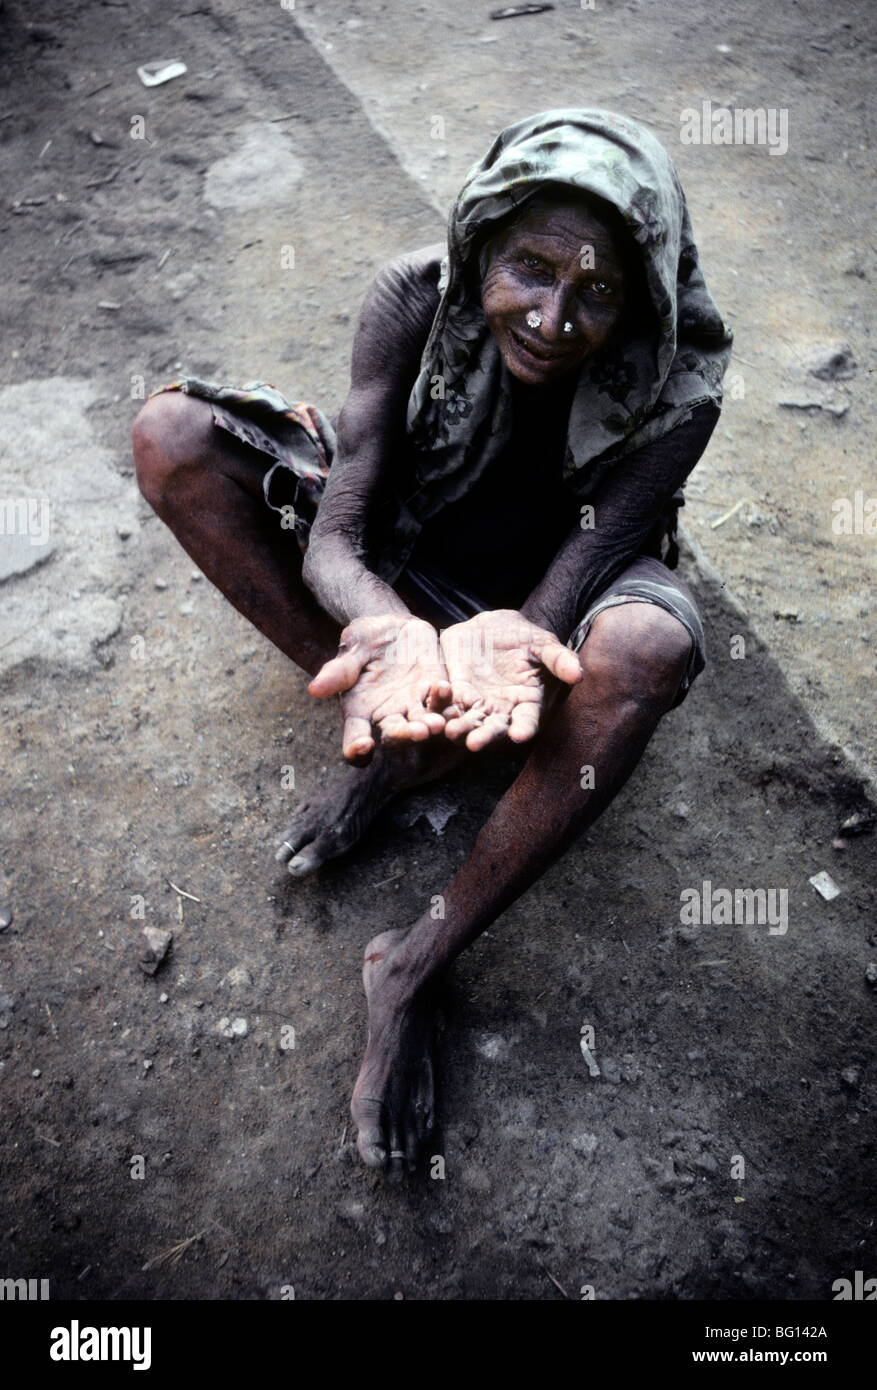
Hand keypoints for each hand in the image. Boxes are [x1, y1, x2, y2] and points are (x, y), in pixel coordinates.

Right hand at [308, 615, 451, 762]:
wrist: (394, 626)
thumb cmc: (364, 639)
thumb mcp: (352, 648)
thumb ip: (339, 670)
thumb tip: (315, 690)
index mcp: (359, 711)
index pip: (355, 737)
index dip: (356, 748)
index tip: (364, 745)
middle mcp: (386, 716)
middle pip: (394, 736)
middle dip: (406, 736)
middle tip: (417, 732)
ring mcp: (413, 708)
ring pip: (423, 724)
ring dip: (431, 725)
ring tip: (438, 723)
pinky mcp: (435, 693)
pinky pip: (443, 703)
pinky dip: (448, 703)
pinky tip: (451, 694)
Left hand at [439, 609, 581, 750]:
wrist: (493, 628)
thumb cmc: (524, 638)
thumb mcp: (544, 644)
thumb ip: (559, 659)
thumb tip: (578, 674)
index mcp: (527, 703)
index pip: (527, 721)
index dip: (524, 728)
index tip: (520, 735)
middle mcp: (502, 711)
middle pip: (494, 728)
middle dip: (485, 736)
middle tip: (475, 744)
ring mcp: (477, 705)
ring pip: (467, 721)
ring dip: (459, 727)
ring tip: (451, 731)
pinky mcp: (455, 694)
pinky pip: (445, 703)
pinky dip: (439, 706)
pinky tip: (432, 708)